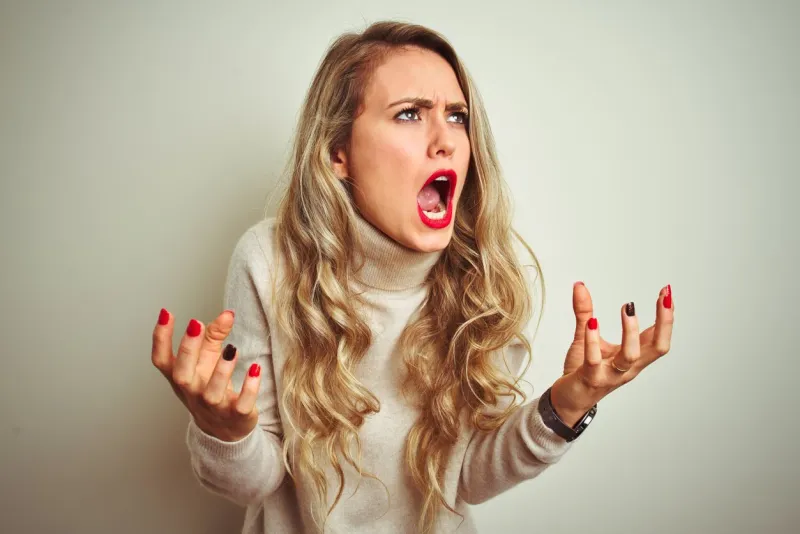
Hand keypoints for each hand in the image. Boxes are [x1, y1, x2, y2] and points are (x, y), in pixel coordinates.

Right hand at [151, 308, 261, 441]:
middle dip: (188, 350)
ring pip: (212, 392)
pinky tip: (256, 369)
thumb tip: (227, 314)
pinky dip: (249, 388)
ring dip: (221, 370)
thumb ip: (214, 336)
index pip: (162, 359)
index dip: (160, 338)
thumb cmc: (211, 386)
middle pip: (182, 375)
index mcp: (180, 377)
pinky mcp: (236, 415)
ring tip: (231, 349)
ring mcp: (213, 406)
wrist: (224, 429)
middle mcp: (192, 392)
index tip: (166, 313)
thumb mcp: (208, 360)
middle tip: (196, 324)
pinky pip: (242, 404)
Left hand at [551, 282, 674, 425]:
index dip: (666, 316)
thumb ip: (585, 312)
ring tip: (628, 308)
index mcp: (633, 357)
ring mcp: (610, 374)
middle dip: (665, 322)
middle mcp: (627, 367)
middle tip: (664, 298)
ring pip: (630, 356)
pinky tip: (592, 323)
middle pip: (657, 348)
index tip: (667, 292)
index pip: (658, 337)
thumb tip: (580, 286)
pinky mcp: (590, 378)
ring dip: (631, 331)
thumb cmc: (583, 370)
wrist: (567, 400)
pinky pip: (595, 361)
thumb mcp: (587, 336)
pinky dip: (594, 341)